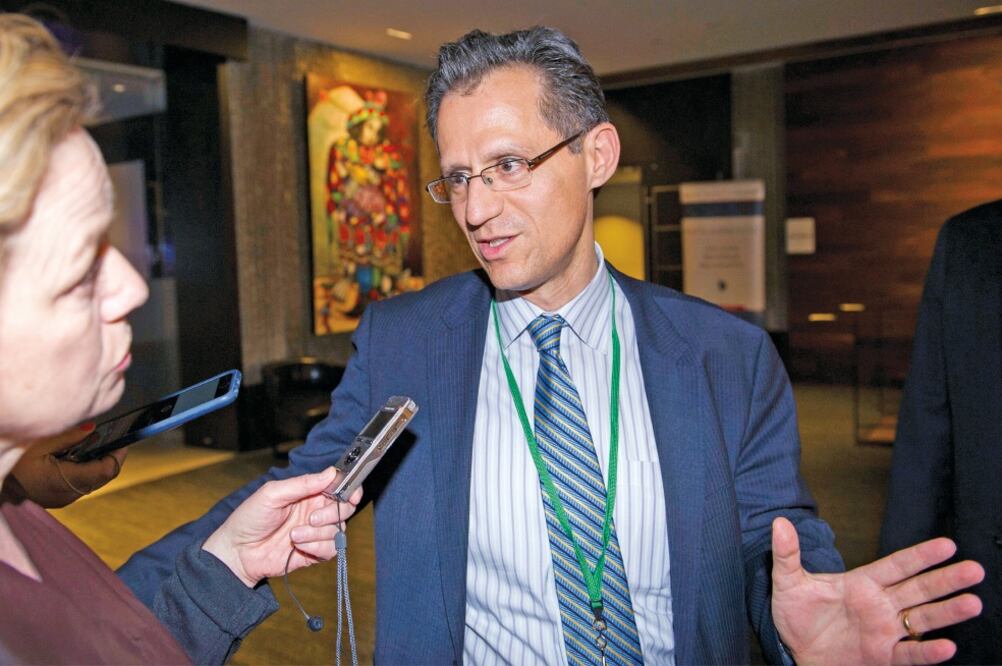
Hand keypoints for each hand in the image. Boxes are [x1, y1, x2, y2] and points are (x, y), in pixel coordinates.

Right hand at [8, 424, 125, 507]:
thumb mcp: (38, 444)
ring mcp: (63, 499)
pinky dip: (83, 469)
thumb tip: (94, 429)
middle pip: (102, 477)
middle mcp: (68, 495)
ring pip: (92, 481)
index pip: (106, 471)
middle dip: (108, 457)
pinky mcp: (57, 498)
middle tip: (110, 437)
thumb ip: (68, 436)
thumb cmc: (13, 463)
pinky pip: (80, 484)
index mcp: (65, 481)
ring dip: (96, 463)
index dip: (118, 454)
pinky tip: (74, 456)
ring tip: (90, 444)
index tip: (123, 439)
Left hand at [202, 467, 361, 586]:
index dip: (350, 488)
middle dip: (333, 513)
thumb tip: (331, 473)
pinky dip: (317, 547)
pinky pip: (331, 549)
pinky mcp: (314, 552)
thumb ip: (303, 483)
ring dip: (317, 533)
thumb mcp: (272, 494)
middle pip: (344, 508)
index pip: (338, 486)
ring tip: (294, 535)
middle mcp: (316, 511)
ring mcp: (316, 532)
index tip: (352, 494)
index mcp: (308, 493)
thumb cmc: (249, 519)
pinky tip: (299, 546)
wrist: (237, 552)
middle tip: (312, 518)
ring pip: (338, 530)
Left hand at [770, 517, 984, 664]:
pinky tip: (946, 647)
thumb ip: (787, 554)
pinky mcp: (882, 656)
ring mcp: (884, 631)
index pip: (898, 565)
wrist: (793, 650)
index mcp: (863, 583)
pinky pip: (909, 654)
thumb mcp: (787, 582)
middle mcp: (880, 605)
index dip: (921, 556)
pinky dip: (926, 652)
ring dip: (947, 612)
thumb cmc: (795, 614)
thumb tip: (779, 523)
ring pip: (922, 619)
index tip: (948, 545)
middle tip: (975, 570)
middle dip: (946, 580)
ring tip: (973, 603)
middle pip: (919, 589)